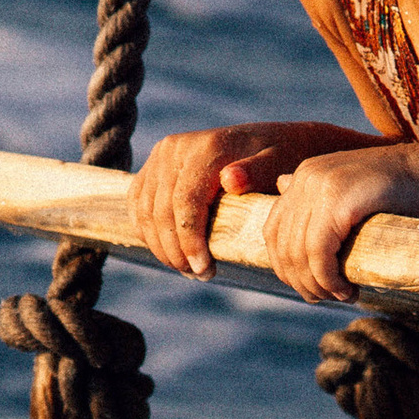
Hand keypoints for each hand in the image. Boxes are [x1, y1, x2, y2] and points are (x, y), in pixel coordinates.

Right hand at [128, 124, 358, 279]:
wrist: (269, 143)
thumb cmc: (280, 159)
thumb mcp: (279, 163)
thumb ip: (257, 171)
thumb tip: (230, 180)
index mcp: (206, 147)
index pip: (185, 202)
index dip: (189, 241)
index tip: (204, 269)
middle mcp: (176, 148)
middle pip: (161, 211)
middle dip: (176, 251)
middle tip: (199, 276)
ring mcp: (161, 156)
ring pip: (145, 212)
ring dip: (161, 247)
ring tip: (188, 269)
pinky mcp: (153, 167)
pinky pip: (138, 205)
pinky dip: (149, 232)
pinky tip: (171, 252)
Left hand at [255, 142, 418, 302]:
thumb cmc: (406, 194)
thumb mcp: (355, 198)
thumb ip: (320, 203)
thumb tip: (282, 188)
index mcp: (307, 175)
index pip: (273, 231)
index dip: (286, 267)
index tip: (313, 288)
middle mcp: (307, 177)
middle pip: (280, 245)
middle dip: (300, 281)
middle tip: (326, 298)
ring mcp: (320, 185)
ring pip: (297, 253)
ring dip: (315, 285)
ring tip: (340, 296)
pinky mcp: (337, 199)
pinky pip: (318, 253)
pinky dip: (327, 279)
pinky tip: (346, 289)